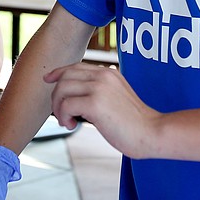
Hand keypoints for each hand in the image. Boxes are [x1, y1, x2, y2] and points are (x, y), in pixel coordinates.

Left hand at [44, 62, 158, 156]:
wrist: (152, 133)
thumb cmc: (135, 123)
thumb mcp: (117, 99)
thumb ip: (99, 93)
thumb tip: (75, 100)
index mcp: (109, 73)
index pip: (76, 66)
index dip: (58, 72)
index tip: (48, 79)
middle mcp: (103, 75)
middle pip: (64, 76)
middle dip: (56, 95)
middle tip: (61, 114)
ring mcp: (99, 88)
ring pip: (61, 89)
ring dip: (57, 107)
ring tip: (67, 122)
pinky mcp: (95, 103)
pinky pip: (66, 105)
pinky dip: (63, 117)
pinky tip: (72, 126)